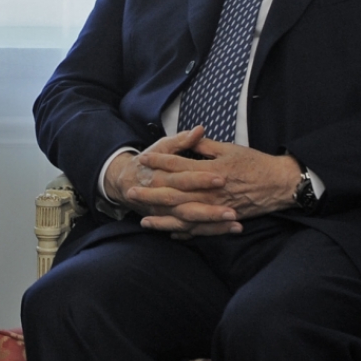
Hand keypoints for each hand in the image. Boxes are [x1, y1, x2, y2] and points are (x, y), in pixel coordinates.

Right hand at [104, 127, 240, 237]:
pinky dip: (211, 231)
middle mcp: (163, 197)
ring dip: (213, 224)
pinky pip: (193, 230)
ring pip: (191, 221)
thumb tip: (199, 129)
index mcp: (161, 176)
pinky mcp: (173, 222)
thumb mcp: (161, 147)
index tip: (222, 178)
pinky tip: (232, 229)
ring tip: (235, 221)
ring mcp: (167, 213)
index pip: (182, 178)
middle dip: (210, 210)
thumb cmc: (149, 163)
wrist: (125, 184)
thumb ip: (181, 140)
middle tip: (232, 210)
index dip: (200, 179)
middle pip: (187, 205)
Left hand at [107, 127, 302, 238]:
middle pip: (175, 193)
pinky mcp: (225, 219)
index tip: (142, 159)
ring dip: (163, 218)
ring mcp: (217, 208)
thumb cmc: (256, 163)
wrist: (281, 184)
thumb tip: (188, 139)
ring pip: (185, 216)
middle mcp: (211, 191)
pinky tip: (171, 233)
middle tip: (131, 192)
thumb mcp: (230, 149)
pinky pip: (202, 230)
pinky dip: (186, 232)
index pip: (178, 165)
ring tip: (144, 221)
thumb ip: (205, 147)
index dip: (159, 161)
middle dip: (151, 193)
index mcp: (210, 170)